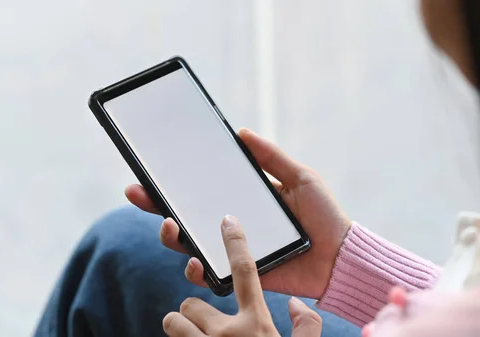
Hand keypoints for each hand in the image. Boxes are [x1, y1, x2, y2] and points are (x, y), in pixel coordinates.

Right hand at [126, 128, 350, 298]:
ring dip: (171, 237)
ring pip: (189, 246)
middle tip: (137, 193)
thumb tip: (240, 132)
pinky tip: (195, 262)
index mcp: (242, 202)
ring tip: (169, 226)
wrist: (342, 257)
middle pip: (185, 217)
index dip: (174, 183)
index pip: (200, 191)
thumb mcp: (300, 177)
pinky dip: (197, 271)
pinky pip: (211, 276)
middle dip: (156, 206)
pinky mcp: (241, 276)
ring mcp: (233, 252)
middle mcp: (231, 227)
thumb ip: (271, 157)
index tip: (150, 172)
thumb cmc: (324, 216)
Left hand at [163, 215, 322, 336]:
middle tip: (205, 323)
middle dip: (194, 309)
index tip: (227, 221)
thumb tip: (293, 301)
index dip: (236, 242)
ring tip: (191, 336)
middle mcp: (226, 336)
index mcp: (257, 327)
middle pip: (192, 301)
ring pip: (173, 321)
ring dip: (179, 326)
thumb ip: (307, 327)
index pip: (246, 272)